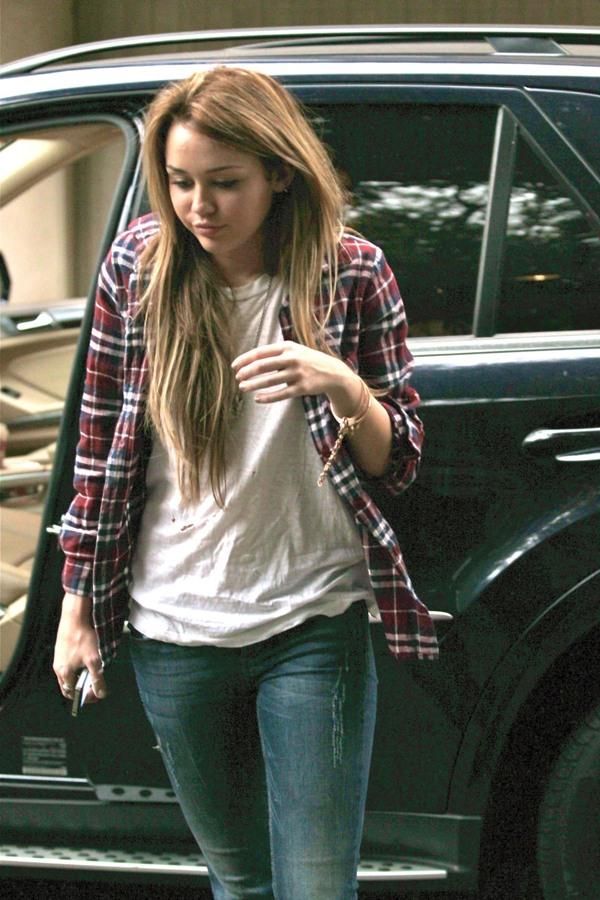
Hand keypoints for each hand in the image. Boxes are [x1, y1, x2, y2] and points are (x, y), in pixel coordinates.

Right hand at [53, 593, 106, 702]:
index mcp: (64, 672)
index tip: (96, 695)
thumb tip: (100, 693)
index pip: (71, 693)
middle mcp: (58, 667)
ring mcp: (58, 657)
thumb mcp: (94, 659)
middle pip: (68, 685)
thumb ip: (97, 678)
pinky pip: (68, 664)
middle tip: (95, 686)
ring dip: (80, 676)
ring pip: (68, 674)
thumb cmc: (83, 637)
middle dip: (81, 688)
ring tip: (93, 671)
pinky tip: (86, 659)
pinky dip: (77, 667)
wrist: (75, 616)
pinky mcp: (61, 649)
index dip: (85, 696)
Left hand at [232, 341, 361, 412]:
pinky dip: (267, 397)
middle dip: (247, 372)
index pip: (261, 352)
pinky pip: (281, 394)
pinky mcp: (302, 388)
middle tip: (237, 378)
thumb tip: (249, 361)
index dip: (245, 359)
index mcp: (287, 347)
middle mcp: (292, 358)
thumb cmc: (307, 361)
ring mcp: (298, 373)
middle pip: (263, 366)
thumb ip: (274, 354)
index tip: (234, 366)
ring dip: (254, 385)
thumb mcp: (293, 350)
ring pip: (270, 381)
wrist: (332, 372)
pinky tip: (257, 399)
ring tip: (242, 388)